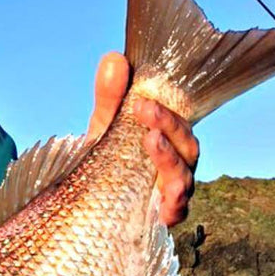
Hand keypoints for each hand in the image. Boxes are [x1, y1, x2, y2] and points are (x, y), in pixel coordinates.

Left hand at [86, 51, 198, 226]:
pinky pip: (177, 210)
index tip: (139, 100)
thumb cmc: (106, 160)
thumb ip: (109, 96)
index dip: (166, 111)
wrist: (87, 203)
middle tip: (143, 109)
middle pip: (187, 144)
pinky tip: (163, 194)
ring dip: (169, 157)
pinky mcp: (164, 217)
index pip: (179, 122)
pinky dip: (173, 201)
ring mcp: (172, 192)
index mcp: (168, 139)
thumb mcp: (104, 127)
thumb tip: (113, 58)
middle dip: (168, 124)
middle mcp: (177, 164)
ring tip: (151, 140)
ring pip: (184, 175)